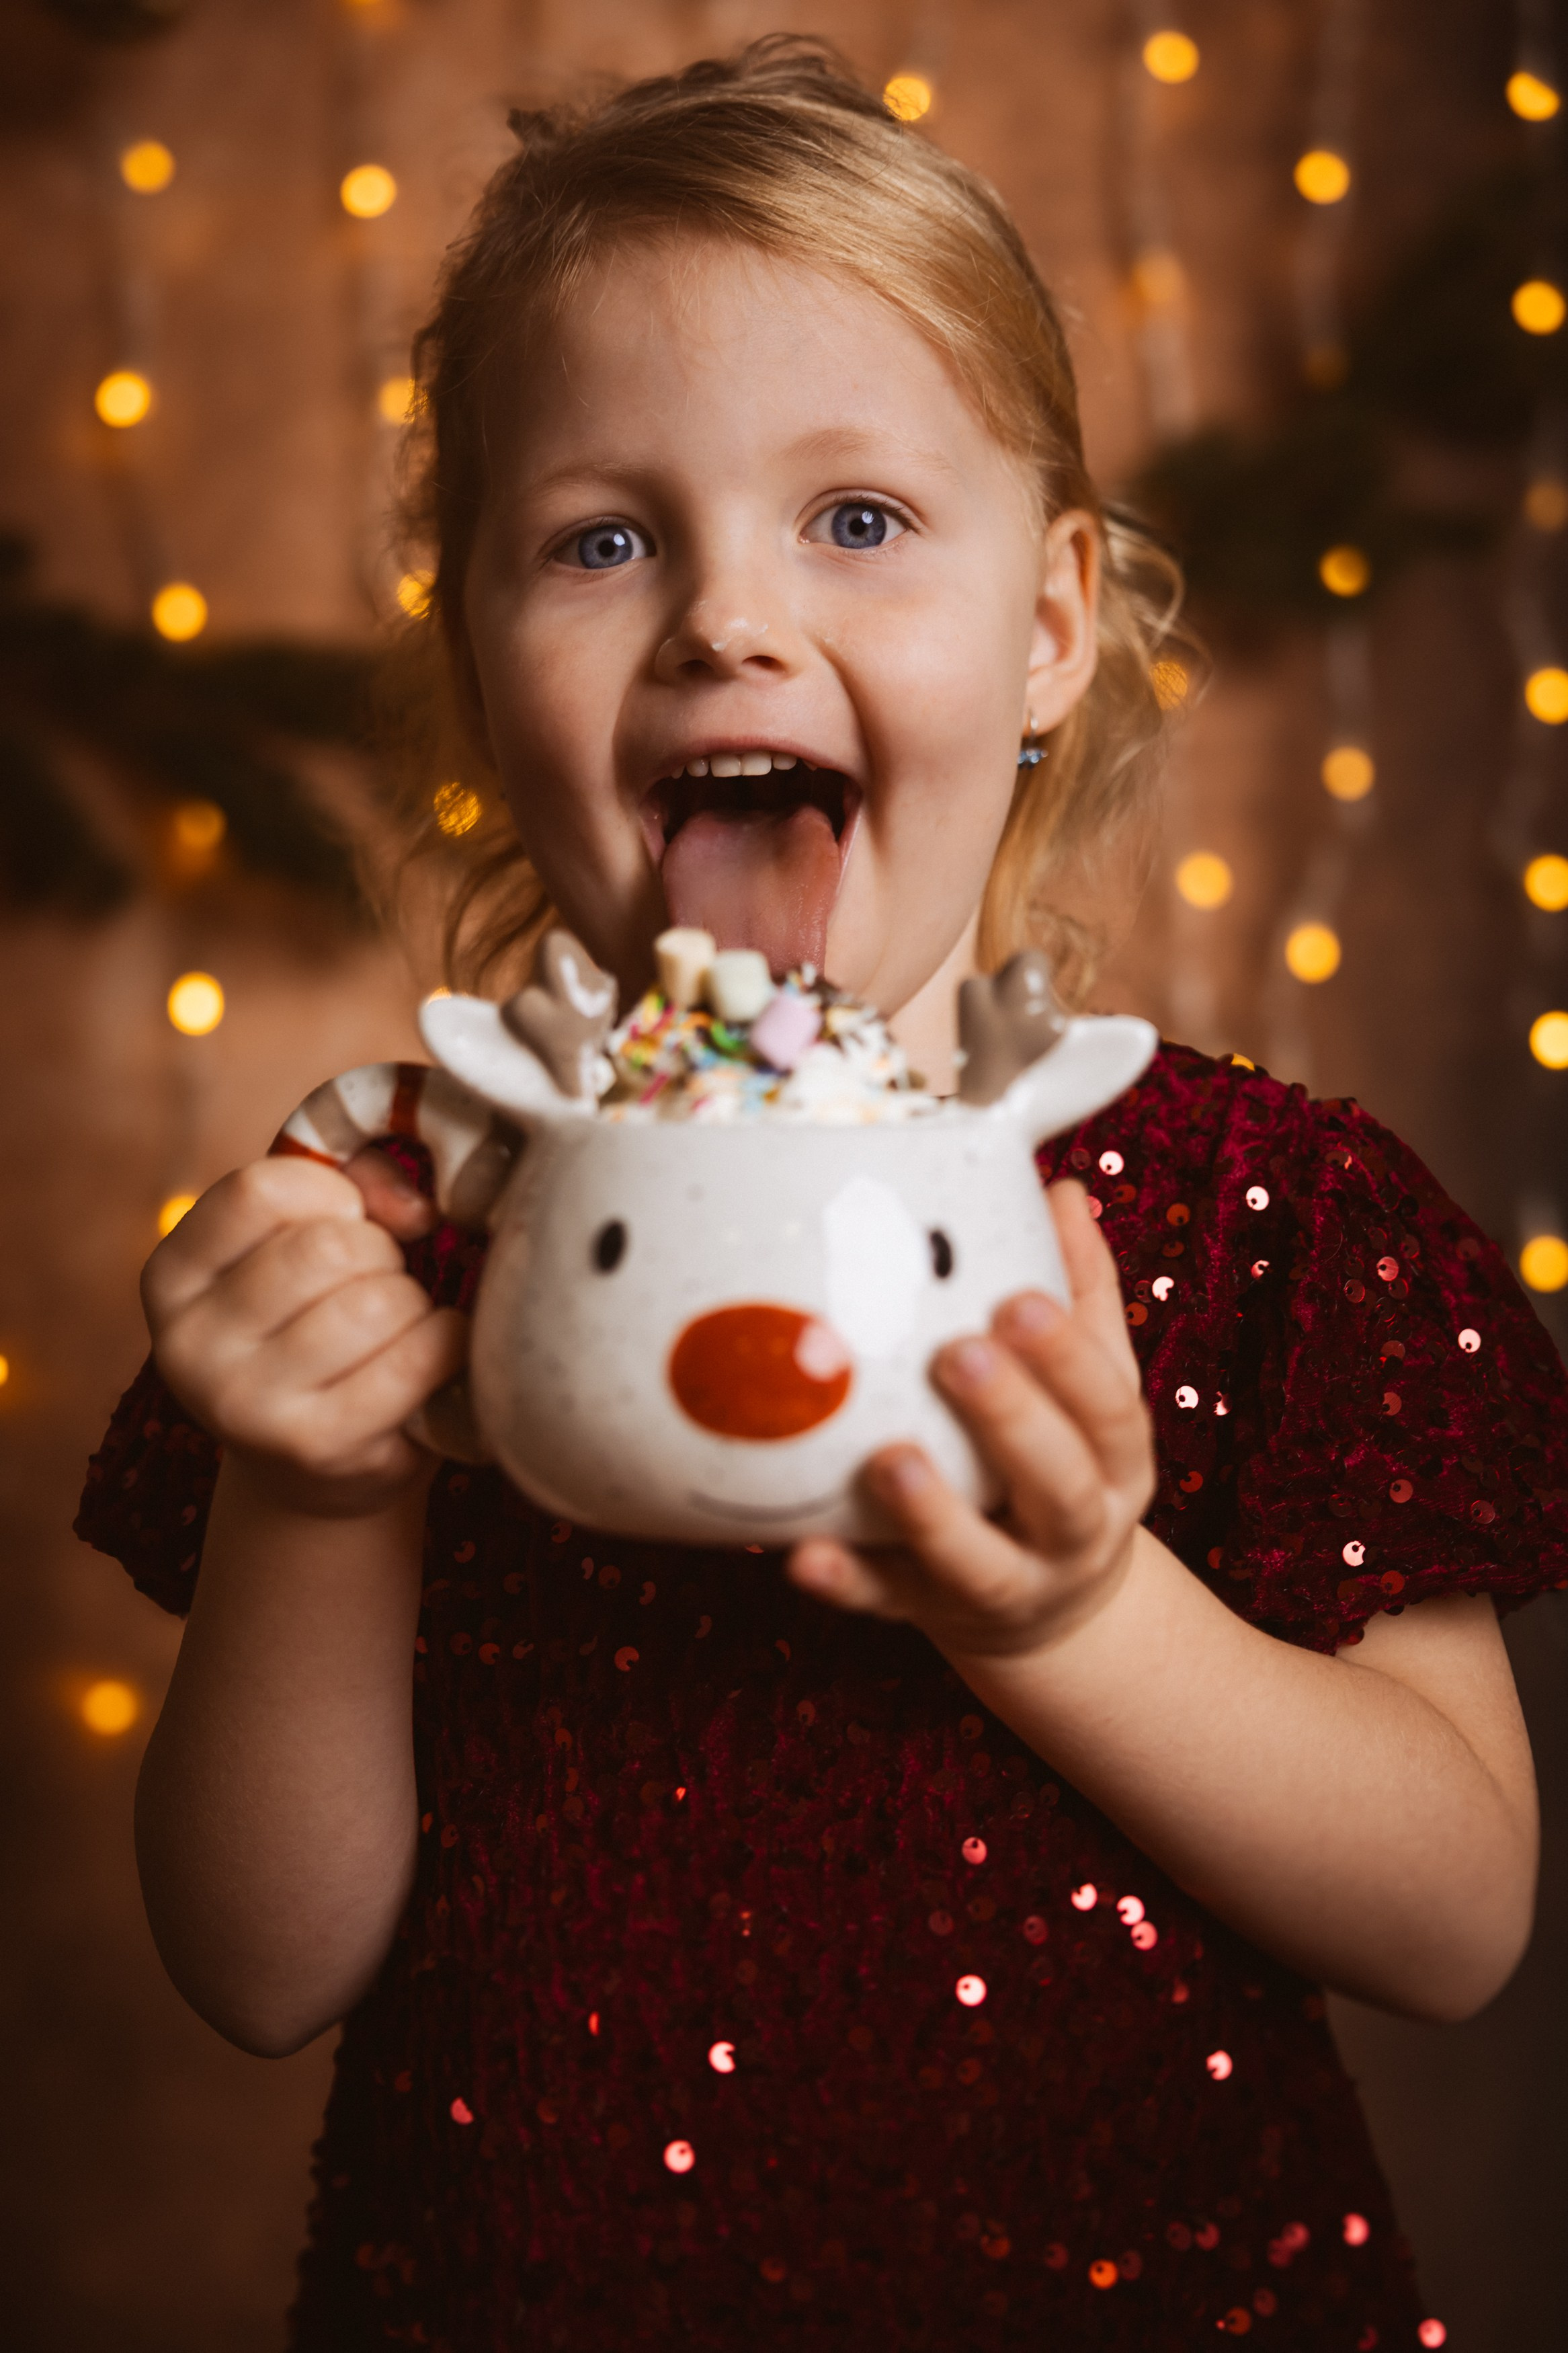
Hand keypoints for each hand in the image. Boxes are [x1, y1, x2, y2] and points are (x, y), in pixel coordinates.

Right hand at [142, 1151, 467, 1518]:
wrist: (308, 1466)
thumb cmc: (311, 1325)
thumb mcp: (305, 1237)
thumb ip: (355, 1182)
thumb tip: (416, 1209)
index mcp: (173, 1275)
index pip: (259, 1190)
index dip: (331, 1194)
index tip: (346, 1222)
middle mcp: (188, 1343)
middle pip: (327, 1248)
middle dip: (379, 1254)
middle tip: (373, 1285)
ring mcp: (243, 1404)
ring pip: (377, 1302)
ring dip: (412, 1304)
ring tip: (394, 1327)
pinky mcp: (313, 1446)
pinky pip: (415, 1359)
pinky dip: (445, 1343)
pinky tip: (430, 1355)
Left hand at [788, 1182, 1154, 1661]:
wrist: (1057, 1607)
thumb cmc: (1062, 1460)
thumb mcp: (1094, 1387)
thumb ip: (1080, 1295)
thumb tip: (1059, 1190)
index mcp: (1116, 1458)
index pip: (1105, 1404)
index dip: (1065, 1355)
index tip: (1017, 1301)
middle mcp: (1074, 1528)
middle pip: (1056, 1482)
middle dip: (1009, 1419)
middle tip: (954, 1353)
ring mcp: (1008, 1582)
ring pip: (977, 1561)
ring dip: (932, 1514)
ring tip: (886, 1459)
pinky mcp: (934, 1615)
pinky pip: (888, 1603)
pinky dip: (847, 1581)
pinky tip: (801, 1552)